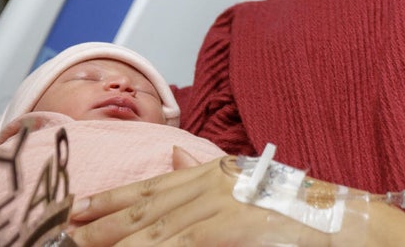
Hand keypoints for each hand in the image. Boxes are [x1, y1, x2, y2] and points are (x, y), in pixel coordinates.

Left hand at [68, 156, 326, 245]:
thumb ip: (205, 180)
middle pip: (145, 206)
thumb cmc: (297, 213)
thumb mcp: (246, 189)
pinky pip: (178, 243)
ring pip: (154, 228)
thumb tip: (170, 165)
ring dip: (116, 239)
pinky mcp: (227, 228)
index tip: (78, 207)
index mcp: (215, 173)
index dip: (111, 198)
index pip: (152, 186)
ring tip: (84, 245)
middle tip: (68, 231)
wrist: (336, 221)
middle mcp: (212, 184)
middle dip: (103, 220)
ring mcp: (219, 206)